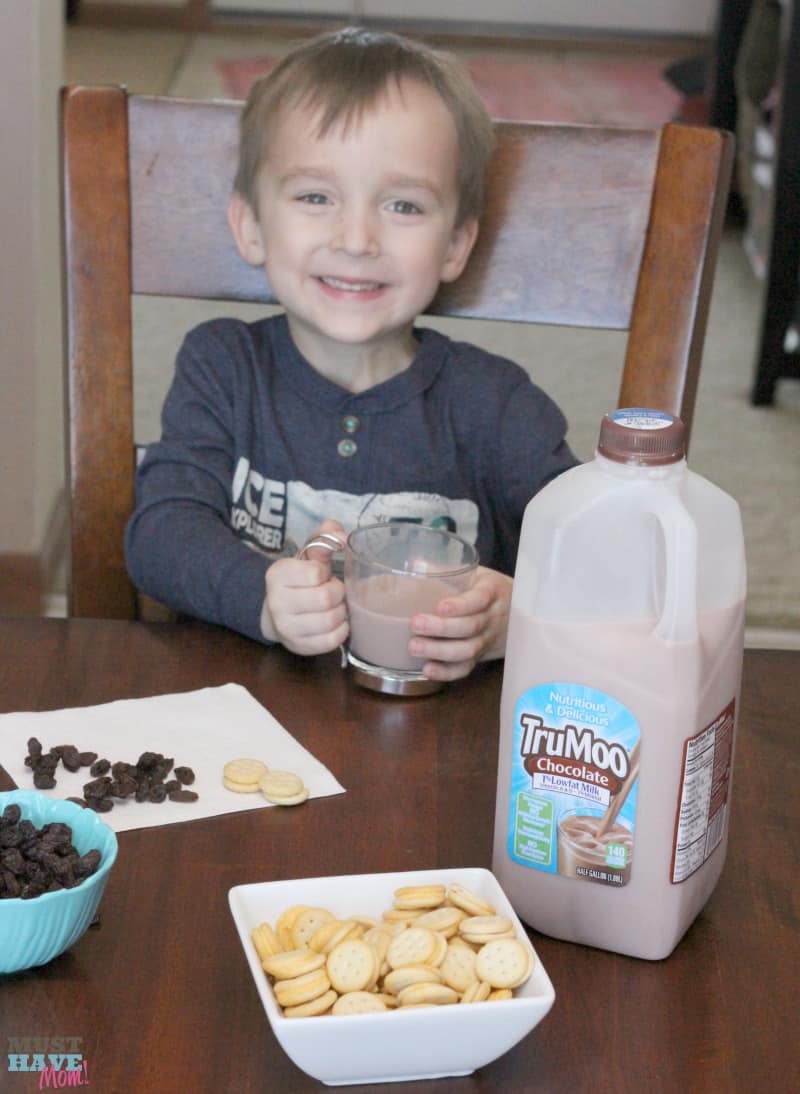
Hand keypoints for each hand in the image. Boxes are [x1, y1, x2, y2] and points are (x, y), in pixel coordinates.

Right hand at [260, 520, 348, 654]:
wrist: (276, 611)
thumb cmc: (299, 580)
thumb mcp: (307, 555)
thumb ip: (325, 537)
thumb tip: (342, 535)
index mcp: (277, 574)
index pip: (316, 573)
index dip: (326, 574)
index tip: (322, 576)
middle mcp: (276, 602)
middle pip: (325, 598)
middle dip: (338, 593)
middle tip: (334, 592)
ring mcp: (285, 627)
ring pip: (330, 621)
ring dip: (341, 612)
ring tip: (335, 607)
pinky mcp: (297, 646)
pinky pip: (330, 641)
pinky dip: (341, 631)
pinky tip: (337, 623)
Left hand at [406, 566, 511, 681]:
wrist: (516, 613)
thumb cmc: (484, 588)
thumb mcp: (473, 573)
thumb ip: (446, 569)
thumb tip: (414, 563)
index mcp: (492, 591)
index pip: (480, 599)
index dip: (461, 605)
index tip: (440, 606)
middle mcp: (493, 617)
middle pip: (471, 627)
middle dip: (442, 629)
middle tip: (415, 624)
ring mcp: (487, 640)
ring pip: (468, 650)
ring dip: (439, 651)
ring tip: (414, 647)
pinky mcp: (480, 657)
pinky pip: (466, 668)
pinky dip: (446, 672)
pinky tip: (427, 670)